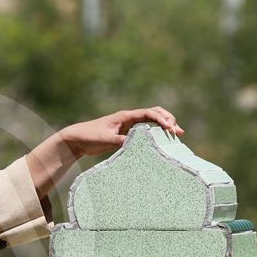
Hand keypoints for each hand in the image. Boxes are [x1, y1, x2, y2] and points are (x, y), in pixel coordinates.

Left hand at [60, 106, 183, 158]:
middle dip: (168, 120)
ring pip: (151, 123)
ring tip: (176, 135)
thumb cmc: (89, 136)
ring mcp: (128, 126)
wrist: (77, 139)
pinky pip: (145, 132)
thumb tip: (134, 143)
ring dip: (164, 126)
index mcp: (125, 116)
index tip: (170, 128)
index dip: (161, 119)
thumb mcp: (105, 139)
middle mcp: (129, 119)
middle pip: (154, 114)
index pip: (148, 114)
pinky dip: (155, 134)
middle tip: (178, 131)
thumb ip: (119, 140)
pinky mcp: (126, 135)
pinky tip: (162, 142)